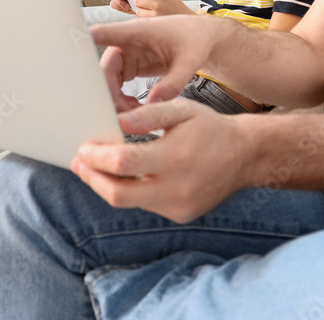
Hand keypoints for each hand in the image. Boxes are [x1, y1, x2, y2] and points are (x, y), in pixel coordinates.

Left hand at [71, 100, 252, 222]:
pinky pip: (144, 205)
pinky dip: (130, 190)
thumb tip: (117, 121)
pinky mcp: (180, 214)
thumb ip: (149, 113)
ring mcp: (178, 205)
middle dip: (92, 178)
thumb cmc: (209, 129)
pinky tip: (126, 175)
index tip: (84, 148)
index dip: (97, 157)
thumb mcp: (182, 110)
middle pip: (118, 194)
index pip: (124, 162)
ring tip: (95, 168)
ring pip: (129, 202)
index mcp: (176, 156)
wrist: (243, 155)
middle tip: (80, 162)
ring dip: (107, 185)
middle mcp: (177, 187)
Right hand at [94, 15, 229, 107]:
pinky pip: (117, 85)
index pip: (106, 33)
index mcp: (138, 31)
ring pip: (108, 80)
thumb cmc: (195, 40)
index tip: (71, 54)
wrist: (201, 39)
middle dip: (107, 93)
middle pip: (104, 68)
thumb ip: (173, 83)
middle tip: (119, 115)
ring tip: (132, 115)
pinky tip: (135, 109)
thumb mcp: (190, 62)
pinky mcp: (131, 66)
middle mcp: (127, 42)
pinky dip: (122, 100)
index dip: (86, 43)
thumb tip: (154, 105)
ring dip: (114, 99)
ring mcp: (127, 55)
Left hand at [130, 0, 196, 17]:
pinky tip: (150, 14)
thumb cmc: (175, 5)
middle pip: (138, 0)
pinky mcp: (154, 23)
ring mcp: (156, 15)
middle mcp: (160, 5)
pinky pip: (141, 18)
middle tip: (145, 1)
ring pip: (138, 10)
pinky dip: (144, 16)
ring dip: (141, 9)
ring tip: (149, 8)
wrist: (184, 20)